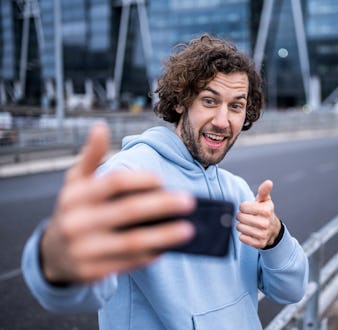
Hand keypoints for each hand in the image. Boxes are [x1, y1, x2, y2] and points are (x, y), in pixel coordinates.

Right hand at [40, 123, 195, 283]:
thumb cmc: (74, 210)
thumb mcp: (75, 183)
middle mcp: (77, 222)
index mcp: (76, 196)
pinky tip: (168, 248)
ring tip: (188, 230)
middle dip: (162, 206)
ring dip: (164, 236)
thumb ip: (90, 157)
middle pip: (128, 211)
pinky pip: (127, 263)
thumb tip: (99, 127)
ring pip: (131, 242)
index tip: (162, 180)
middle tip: (189, 202)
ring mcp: (84, 249)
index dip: (140, 180)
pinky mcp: (91, 272)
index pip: (113, 183)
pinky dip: (150, 255)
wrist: (53, 254)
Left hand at [236, 180, 281, 248]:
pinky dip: (243, 235)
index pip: (242, 206)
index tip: (249, 208)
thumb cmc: (266, 212)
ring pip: (239, 227)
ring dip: (242, 225)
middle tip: (248, 217)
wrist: (273, 230)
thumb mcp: (265, 200)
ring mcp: (262, 234)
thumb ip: (264, 191)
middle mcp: (265, 223)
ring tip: (249, 224)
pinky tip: (249, 232)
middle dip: (242, 216)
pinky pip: (242, 238)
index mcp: (266, 211)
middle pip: (240, 217)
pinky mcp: (259, 243)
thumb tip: (269, 182)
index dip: (244, 207)